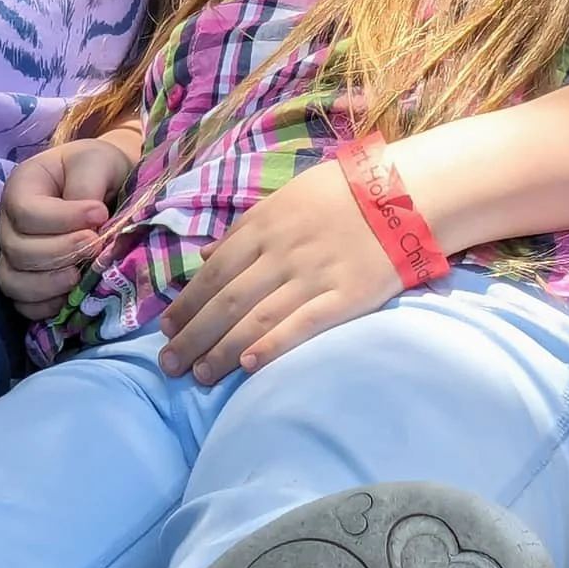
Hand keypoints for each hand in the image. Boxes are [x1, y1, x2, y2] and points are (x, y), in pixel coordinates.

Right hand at [0, 137, 133, 318]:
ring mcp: (15, 255)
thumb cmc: (100, 170)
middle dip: (59, 253)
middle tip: (97, 246)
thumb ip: (87, 184)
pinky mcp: (28, 281)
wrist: (110, 187)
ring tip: (80, 276)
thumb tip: (87, 222)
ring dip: (48, 285)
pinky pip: (22, 305)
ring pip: (12, 281)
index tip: (100, 214)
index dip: (62, 220)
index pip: (25, 211)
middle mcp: (10, 223)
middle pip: (16, 250)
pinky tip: (73, 295)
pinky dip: (45, 306)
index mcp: (21, 187)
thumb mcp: (97, 161)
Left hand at [156, 158, 400, 385]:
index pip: (214, 270)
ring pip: (257, 317)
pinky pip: (303, 325)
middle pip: (228, 299)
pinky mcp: (346, 297)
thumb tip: (206, 255)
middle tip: (169, 364)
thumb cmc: (339, 193)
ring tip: (199, 374)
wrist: (402, 193)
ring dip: (223, 349)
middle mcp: (282, 252)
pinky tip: (248, 366)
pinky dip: (272, 346)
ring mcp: (313, 276)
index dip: (188, 302)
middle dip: (194, 334)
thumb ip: (246, 228)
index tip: (166, 329)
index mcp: (264, 225)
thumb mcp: (285, 197)